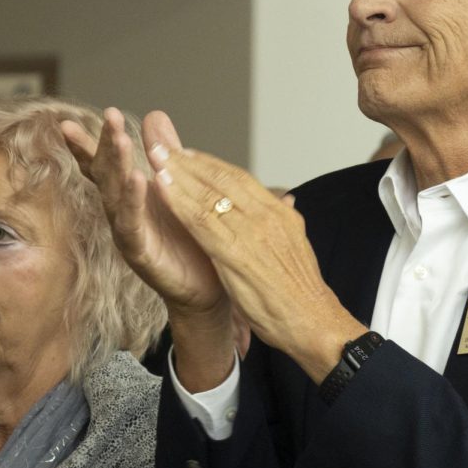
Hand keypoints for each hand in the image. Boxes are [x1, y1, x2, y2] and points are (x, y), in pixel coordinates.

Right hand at [61, 108, 225, 318]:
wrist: (206, 288)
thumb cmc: (189, 238)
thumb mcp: (177, 187)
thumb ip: (164, 153)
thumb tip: (154, 114)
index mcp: (131, 196)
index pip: (103, 165)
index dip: (86, 144)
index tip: (67, 124)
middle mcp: (123, 212)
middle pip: (106, 174)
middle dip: (104, 144)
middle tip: (108, 116)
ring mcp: (129, 233)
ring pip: (116, 195)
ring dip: (116, 166)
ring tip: (119, 139)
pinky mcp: (141, 252)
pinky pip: (133, 224)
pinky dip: (133, 201)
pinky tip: (136, 179)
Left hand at [148, 145, 363, 380]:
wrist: (313, 321)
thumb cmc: (301, 292)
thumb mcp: (296, 247)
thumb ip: (285, 221)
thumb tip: (286, 201)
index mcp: (280, 213)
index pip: (240, 178)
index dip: (210, 164)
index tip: (187, 154)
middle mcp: (267, 216)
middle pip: (222, 179)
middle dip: (189, 160)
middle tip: (162, 145)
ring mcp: (252, 233)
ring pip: (209, 195)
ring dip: (178, 174)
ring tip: (155, 157)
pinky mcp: (236, 254)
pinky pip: (201, 222)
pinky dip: (178, 202)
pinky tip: (160, 190)